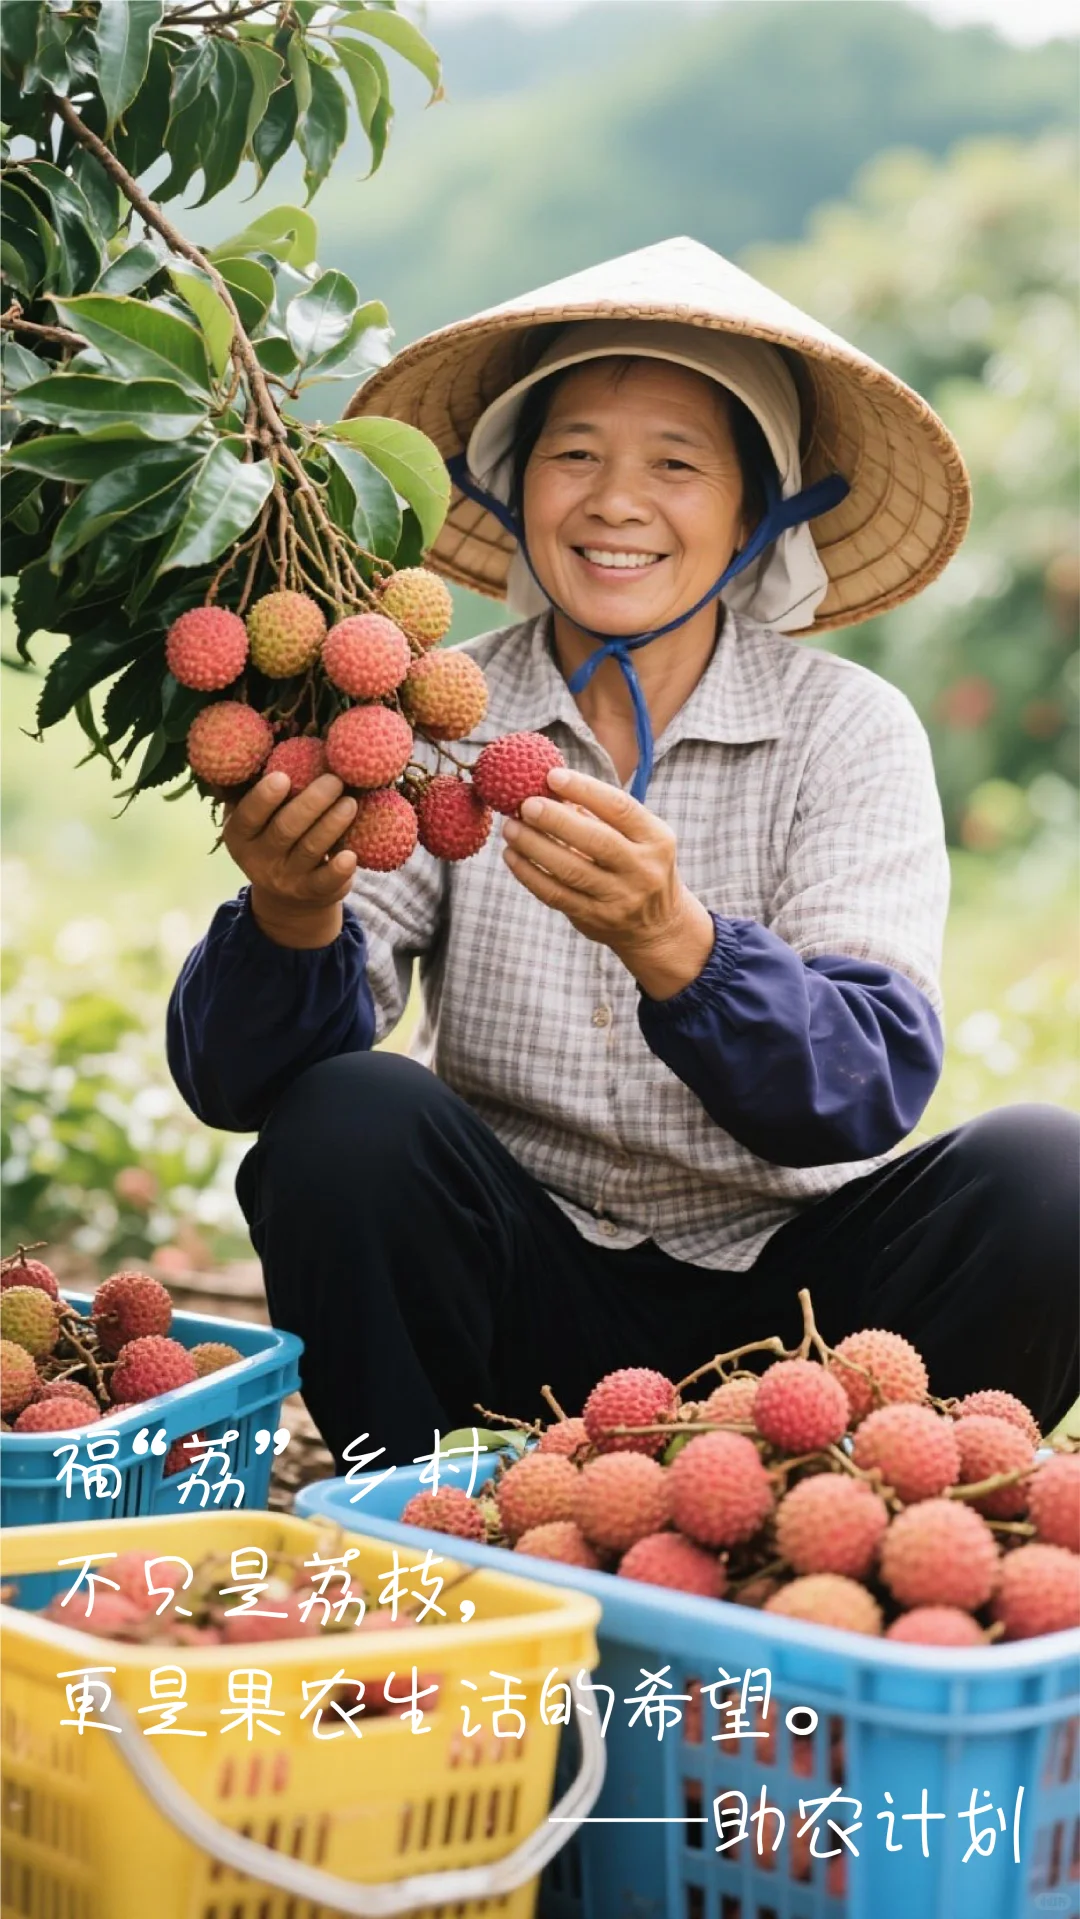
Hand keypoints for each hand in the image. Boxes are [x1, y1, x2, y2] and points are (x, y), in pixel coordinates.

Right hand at [222, 770, 357, 947]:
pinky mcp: (311, 893)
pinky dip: (339, 869)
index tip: (283, 776)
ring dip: (332, 824)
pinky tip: (352, 855)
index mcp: (240, 834)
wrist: (287, 896)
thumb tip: (276, 740)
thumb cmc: (274, 838)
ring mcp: (285, 879)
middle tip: (335, 780)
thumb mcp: (258, 820)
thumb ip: (260, 790)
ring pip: (310, 849)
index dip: (263, 797)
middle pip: (285, 829)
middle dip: (311, 803)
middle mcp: (258, 859)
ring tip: (351, 802)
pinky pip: (325, 881)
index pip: (248, 816)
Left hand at [500, 766, 714, 996]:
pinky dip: (529, 874)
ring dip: (534, 846)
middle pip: (595, 841)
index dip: (585, 790)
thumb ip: (602, 814)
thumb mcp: (639, 837)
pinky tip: (512, 856)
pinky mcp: (594, 919)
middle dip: (556, 820)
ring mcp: (619, 898)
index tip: (552, 776)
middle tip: (525, 804)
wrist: (656, 926)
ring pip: (570, 870)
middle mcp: (642, 869)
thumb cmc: (638, 864)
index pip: (620, 808)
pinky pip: (556, 894)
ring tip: (510, 827)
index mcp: (656, 838)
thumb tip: (551, 786)